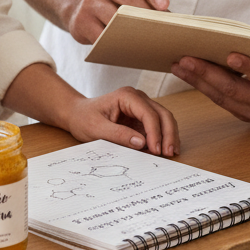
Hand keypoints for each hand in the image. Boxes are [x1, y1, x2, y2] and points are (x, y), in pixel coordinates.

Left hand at [63, 87, 179, 156]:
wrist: (78, 115)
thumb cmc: (84, 119)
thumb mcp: (97, 129)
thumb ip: (119, 135)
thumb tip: (142, 142)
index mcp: (126, 96)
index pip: (148, 113)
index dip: (155, 132)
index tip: (156, 150)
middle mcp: (138, 98)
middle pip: (162, 114)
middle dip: (169, 134)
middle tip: (170, 153)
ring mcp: (141, 107)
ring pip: (164, 119)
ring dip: (169, 136)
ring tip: (171, 154)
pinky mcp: (142, 117)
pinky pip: (158, 126)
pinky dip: (163, 138)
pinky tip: (163, 151)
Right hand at [67, 0, 169, 44]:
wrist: (80, 10)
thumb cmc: (114, 4)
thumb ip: (145, 1)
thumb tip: (169, 21)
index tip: (165, 6)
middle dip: (144, 12)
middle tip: (158, 28)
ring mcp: (90, 2)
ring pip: (113, 16)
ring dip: (130, 29)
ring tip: (145, 41)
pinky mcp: (81, 21)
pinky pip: (100, 35)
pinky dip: (114, 43)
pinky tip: (126, 49)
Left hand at [170, 27, 249, 123]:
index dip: (249, 67)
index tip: (231, 56)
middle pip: (233, 90)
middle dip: (207, 74)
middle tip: (186, 59)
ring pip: (221, 97)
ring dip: (197, 81)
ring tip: (178, 65)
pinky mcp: (242, 114)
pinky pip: (218, 100)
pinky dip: (200, 86)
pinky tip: (185, 73)